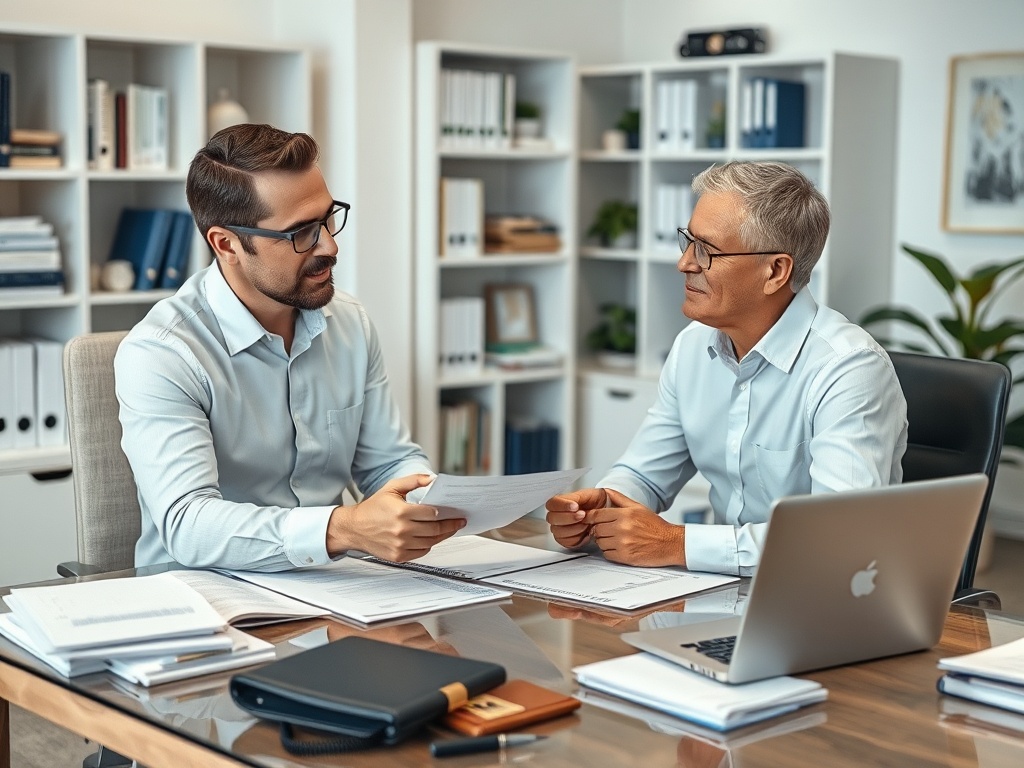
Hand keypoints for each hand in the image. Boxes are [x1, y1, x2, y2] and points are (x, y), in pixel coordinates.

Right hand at [326, 473, 464, 561]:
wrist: (354, 528)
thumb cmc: (373, 508)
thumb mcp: (392, 488)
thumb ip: (413, 480)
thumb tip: (432, 479)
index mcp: (401, 512)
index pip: (432, 514)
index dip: (445, 513)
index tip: (455, 512)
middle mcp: (402, 530)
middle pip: (435, 529)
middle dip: (450, 525)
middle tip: (459, 522)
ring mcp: (400, 545)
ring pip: (431, 542)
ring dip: (442, 536)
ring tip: (449, 529)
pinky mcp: (398, 556)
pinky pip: (421, 552)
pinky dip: (429, 545)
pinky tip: (431, 537)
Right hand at [545, 487, 609, 548]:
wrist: (605, 513)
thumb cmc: (596, 503)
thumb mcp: (589, 494)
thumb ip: (576, 497)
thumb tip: (571, 502)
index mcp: (560, 502)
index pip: (552, 503)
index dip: (562, 506)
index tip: (575, 506)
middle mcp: (557, 516)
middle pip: (552, 518)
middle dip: (569, 518)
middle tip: (582, 515)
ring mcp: (560, 529)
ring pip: (558, 532)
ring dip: (574, 528)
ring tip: (586, 523)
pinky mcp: (566, 541)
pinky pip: (566, 542)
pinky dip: (577, 538)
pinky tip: (585, 532)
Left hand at [589, 489, 684, 566]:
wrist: (670, 543)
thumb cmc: (655, 526)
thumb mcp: (638, 507)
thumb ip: (620, 499)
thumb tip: (606, 491)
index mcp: (625, 514)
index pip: (597, 515)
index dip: (590, 517)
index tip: (588, 519)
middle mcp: (623, 528)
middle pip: (596, 529)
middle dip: (598, 530)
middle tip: (606, 530)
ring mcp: (623, 543)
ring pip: (600, 542)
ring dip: (603, 541)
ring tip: (614, 539)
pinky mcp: (625, 557)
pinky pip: (607, 554)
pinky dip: (610, 552)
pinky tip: (618, 548)